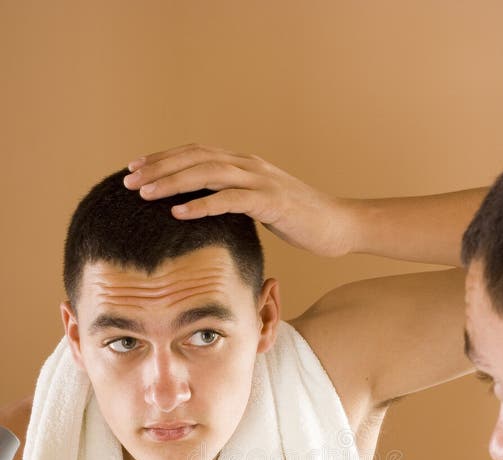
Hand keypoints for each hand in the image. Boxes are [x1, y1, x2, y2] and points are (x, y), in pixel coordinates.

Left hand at [123, 144, 353, 256]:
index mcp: (244, 164)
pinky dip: (202, 204)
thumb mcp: (261, 206)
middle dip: (158, 168)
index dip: (163, 158)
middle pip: (195, 157)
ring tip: (144, 194)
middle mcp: (249, 164)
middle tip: (127, 180)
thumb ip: (235, 199)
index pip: (195, 152)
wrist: (338, 226)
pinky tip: (178, 213)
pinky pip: (229, 199)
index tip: (134, 169)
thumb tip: (207, 208)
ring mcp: (261, 180)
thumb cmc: (300, 221)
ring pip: (207, 173)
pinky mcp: (271, 201)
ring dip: (173, 182)